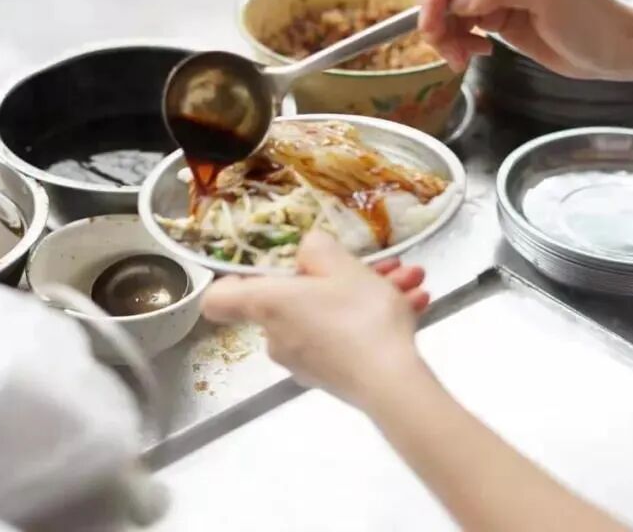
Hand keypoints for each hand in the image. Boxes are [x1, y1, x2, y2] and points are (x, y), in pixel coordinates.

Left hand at [202, 232, 427, 406]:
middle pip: (293, 299)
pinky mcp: (331, 376)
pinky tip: (413, 304)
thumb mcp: (341, 264)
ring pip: (329, 315)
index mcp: (267, 304)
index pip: (219, 299)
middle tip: (378, 266)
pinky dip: (373, 321)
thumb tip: (306, 254)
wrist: (392, 384)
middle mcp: (276, 336)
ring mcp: (303, 360)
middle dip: (339, 278)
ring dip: (367, 294)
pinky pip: (346, 338)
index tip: (262, 267)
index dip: (233, 280)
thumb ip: (317, 248)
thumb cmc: (359, 316)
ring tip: (409, 281)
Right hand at [417, 0, 632, 79]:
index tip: (430, 23)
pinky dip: (456, 39)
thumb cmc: (592, 21)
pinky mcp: (494, 10)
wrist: (613, 51)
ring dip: (445, 31)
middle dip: (434, 9)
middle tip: (438, 42)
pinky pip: (456, 20)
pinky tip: (475, 52)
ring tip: (461, 57)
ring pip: (446, 1)